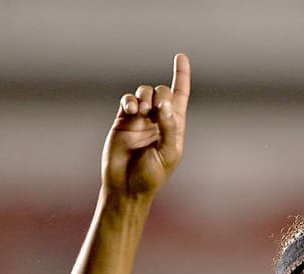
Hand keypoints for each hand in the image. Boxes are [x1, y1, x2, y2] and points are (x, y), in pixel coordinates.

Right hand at [102, 53, 190, 197]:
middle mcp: (158, 119)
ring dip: (145, 97)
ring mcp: (140, 119)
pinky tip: (131, 109)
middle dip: (161, 95)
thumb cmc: (150, 176)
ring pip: (144, 92)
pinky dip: (129, 100)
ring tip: (142, 112)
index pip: (181, 96)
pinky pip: (127, 100)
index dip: (181, 76)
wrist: (125, 187)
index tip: (180, 56)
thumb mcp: (168, 154)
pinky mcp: (123, 120)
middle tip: (156, 111)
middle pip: (162, 91)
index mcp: (175, 126)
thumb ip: (169, 128)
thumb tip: (165, 104)